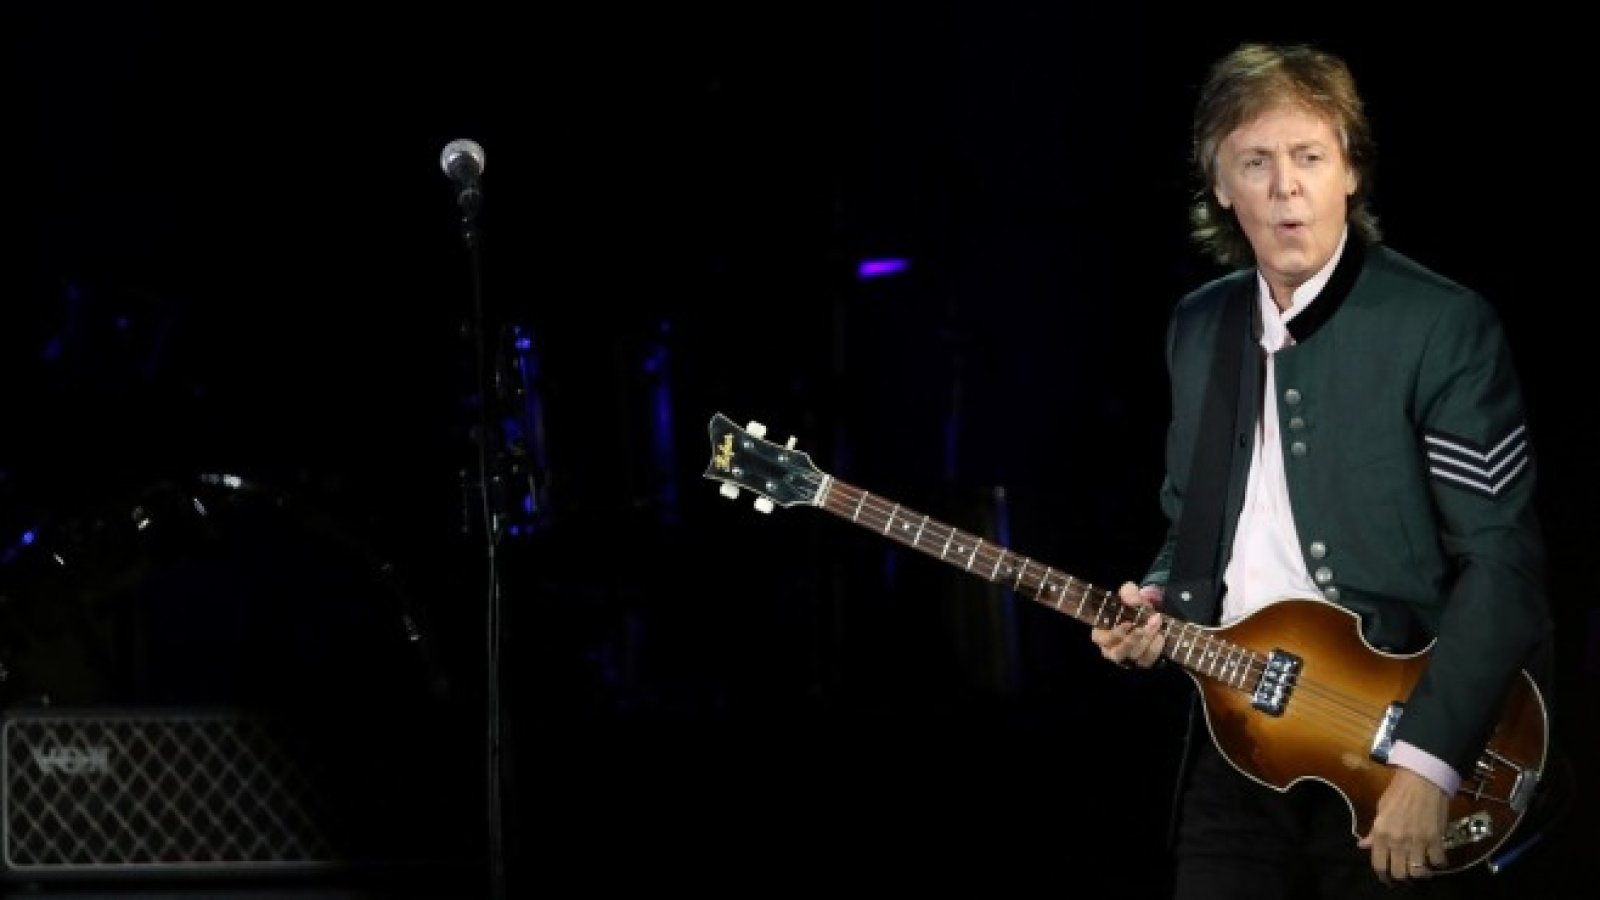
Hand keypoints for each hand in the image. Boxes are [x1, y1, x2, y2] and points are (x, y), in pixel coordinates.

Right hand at [1089, 582, 1164, 668]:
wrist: (1148, 614)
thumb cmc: (1131, 606)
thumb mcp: (1128, 594)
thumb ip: (1129, 593)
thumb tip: (1134, 600)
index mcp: (1101, 634)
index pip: (1102, 639)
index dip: (1115, 634)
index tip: (1129, 623)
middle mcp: (1111, 650)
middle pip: (1119, 652)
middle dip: (1134, 639)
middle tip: (1148, 624)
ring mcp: (1126, 658)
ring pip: (1134, 656)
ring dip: (1147, 640)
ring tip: (1156, 623)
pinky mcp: (1141, 662)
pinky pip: (1147, 660)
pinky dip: (1155, 648)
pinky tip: (1160, 635)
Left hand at [1356, 767, 1449, 883]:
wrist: (1422, 779)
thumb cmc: (1398, 791)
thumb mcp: (1380, 809)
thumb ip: (1373, 832)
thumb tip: (1363, 845)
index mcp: (1381, 833)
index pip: (1379, 864)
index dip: (1383, 876)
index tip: (1387, 879)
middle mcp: (1398, 840)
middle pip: (1399, 873)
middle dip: (1402, 878)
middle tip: (1405, 874)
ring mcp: (1418, 841)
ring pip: (1418, 873)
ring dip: (1420, 874)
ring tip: (1421, 869)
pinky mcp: (1436, 839)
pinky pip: (1438, 862)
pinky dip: (1439, 864)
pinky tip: (1437, 860)